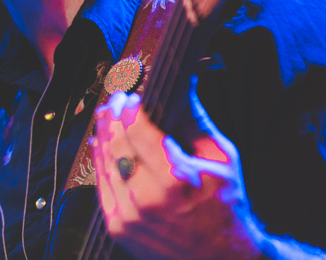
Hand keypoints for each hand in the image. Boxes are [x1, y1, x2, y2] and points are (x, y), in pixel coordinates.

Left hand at [91, 77, 264, 259]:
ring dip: (102, 134)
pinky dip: (99, 160)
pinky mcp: (119, 227)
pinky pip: (101, 185)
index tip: (132, 94)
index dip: (130, 107)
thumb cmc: (227, 204)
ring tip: (106, 115)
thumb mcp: (221, 157)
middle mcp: (149, 198)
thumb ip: (194, 119)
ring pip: (105, 162)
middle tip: (116, 98)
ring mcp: (130, 216)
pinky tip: (99, 143)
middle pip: (117, 143)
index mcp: (177, 178)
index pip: (137, 129)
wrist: (223, 258)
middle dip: (113, 115)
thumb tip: (181, 83)